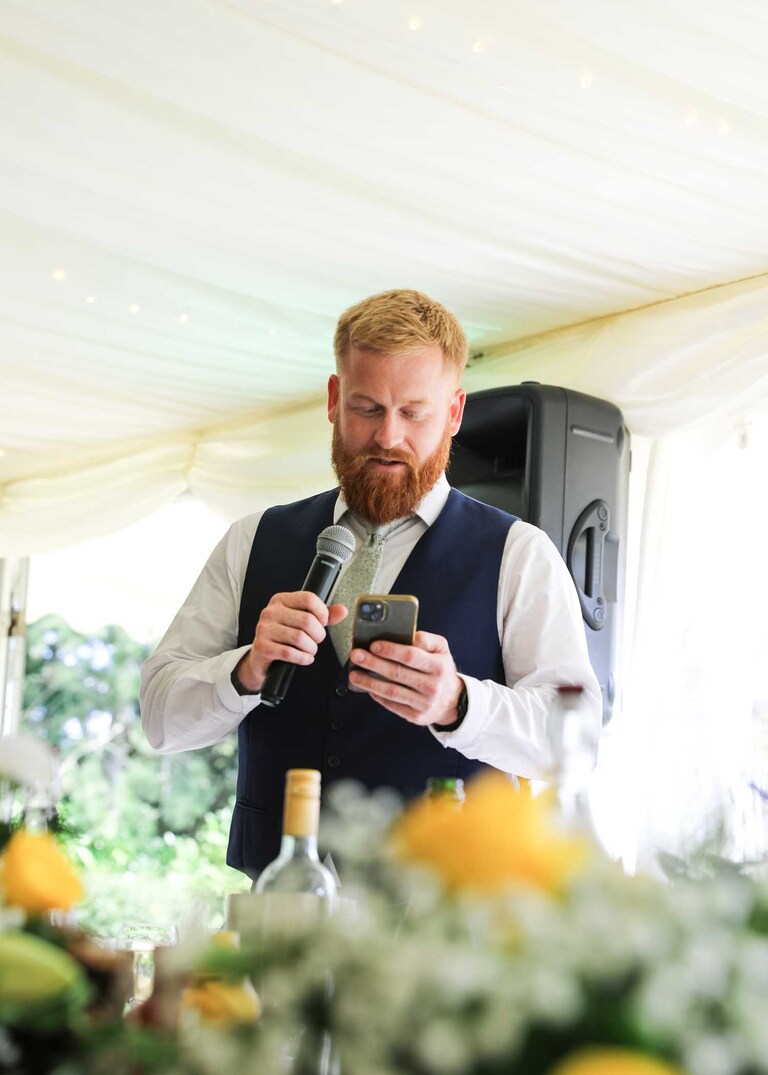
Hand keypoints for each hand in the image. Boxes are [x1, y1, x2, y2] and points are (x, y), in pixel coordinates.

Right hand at [235, 594, 347, 691]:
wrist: (262, 658)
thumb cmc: (284, 637)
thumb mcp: (303, 622)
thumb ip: (324, 616)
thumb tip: (342, 610)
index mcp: (281, 600)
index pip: (309, 599)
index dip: (322, 612)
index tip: (323, 622)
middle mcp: (270, 612)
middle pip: (307, 620)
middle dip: (318, 635)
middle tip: (316, 641)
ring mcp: (264, 629)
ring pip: (299, 638)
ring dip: (311, 648)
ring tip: (310, 650)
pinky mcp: (262, 647)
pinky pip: (290, 652)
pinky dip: (303, 658)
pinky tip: (304, 658)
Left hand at [348, 630, 463, 726]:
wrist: (452, 700)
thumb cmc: (440, 668)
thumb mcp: (441, 649)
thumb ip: (425, 639)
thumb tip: (402, 635)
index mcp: (439, 666)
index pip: (411, 656)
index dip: (391, 650)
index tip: (373, 644)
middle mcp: (433, 686)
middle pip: (397, 674)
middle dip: (374, 664)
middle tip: (356, 655)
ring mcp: (424, 704)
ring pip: (391, 692)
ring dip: (369, 682)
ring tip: (354, 674)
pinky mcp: (416, 716)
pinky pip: (392, 705)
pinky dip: (377, 695)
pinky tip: (366, 686)